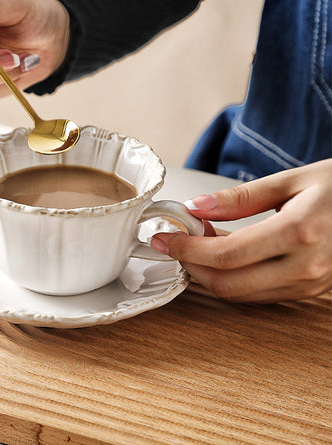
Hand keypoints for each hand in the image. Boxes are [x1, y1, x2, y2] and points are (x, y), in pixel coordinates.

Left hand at [150, 159, 331, 302]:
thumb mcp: (291, 180)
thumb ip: (240, 197)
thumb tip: (197, 208)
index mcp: (299, 231)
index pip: (225, 254)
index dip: (186, 248)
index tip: (165, 237)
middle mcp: (306, 266)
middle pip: (227, 283)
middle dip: (191, 265)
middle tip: (175, 243)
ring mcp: (310, 284)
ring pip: (241, 294)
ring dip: (208, 275)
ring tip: (195, 246)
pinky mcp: (310, 290)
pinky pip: (258, 295)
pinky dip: (232, 279)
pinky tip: (222, 257)